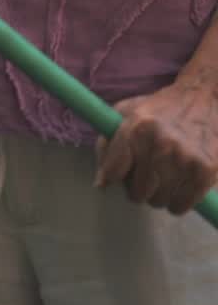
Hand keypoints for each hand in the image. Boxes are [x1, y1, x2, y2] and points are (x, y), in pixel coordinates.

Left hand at [94, 67, 217, 213]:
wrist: (202, 97)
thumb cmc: (159, 109)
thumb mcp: (126, 113)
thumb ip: (108, 145)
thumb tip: (101, 183)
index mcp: (136, 127)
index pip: (114, 171)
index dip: (114, 177)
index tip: (118, 175)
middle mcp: (160, 144)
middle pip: (137, 193)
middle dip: (138, 186)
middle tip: (146, 172)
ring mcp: (184, 159)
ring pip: (159, 202)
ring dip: (159, 193)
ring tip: (165, 173)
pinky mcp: (204, 172)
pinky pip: (180, 206)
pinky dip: (177, 200)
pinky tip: (179, 181)